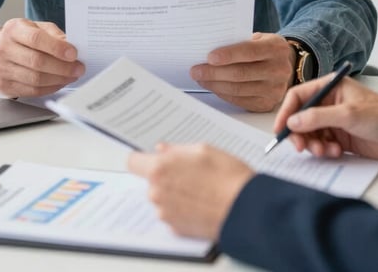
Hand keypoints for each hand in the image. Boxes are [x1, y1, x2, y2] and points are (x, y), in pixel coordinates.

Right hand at [0, 18, 84, 96]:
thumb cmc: (21, 37)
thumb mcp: (36, 27)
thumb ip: (54, 34)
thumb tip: (71, 46)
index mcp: (12, 30)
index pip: (36, 39)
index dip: (57, 48)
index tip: (74, 54)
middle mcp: (2, 49)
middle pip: (36, 61)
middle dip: (62, 67)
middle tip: (78, 68)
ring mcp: (0, 69)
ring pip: (35, 79)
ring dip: (59, 79)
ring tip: (72, 76)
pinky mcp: (3, 86)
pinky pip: (31, 91)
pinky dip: (50, 88)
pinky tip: (60, 82)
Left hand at [127, 143, 253, 239]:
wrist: (244, 208)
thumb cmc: (227, 176)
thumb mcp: (203, 150)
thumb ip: (177, 149)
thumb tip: (163, 149)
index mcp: (160, 169)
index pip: (133, 161)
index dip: (143, 158)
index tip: (151, 157)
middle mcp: (157, 193)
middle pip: (151, 181)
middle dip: (165, 175)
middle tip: (189, 170)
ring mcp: (165, 213)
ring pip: (162, 197)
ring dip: (174, 192)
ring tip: (200, 187)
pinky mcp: (176, 228)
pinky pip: (173, 212)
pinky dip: (182, 207)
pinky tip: (201, 201)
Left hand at [190, 32, 294, 111]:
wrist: (285, 65)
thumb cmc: (265, 48)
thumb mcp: (260, 38)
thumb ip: (240, 42)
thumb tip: (209, 51)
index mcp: (276, 49)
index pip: (250, 52)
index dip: (228, 55)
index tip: (209, 57)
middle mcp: (279, 70)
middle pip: (241, 73)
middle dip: (214, 72)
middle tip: (196, 70)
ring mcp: (275, 90)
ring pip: (238, 89)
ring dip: (215, 85)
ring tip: (200, 78)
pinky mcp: (267, 104)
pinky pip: (240, 100)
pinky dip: (223, 93)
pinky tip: (213, 87)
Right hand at [273, 74, 377, 160]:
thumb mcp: (349, 114)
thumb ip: (319, 117)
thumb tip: (293, 122)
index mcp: (330, 87)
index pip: (299, 96)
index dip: (287, 112)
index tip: (281, 129)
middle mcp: (329, 103)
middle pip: (301, 118)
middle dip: (300, 134)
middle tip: (303, 147)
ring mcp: (334, 121)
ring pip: (310, 134)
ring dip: (314, 145)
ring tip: (326, 151)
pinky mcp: (340, 137)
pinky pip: (322, 144)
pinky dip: (324, 151)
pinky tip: (336, 152)